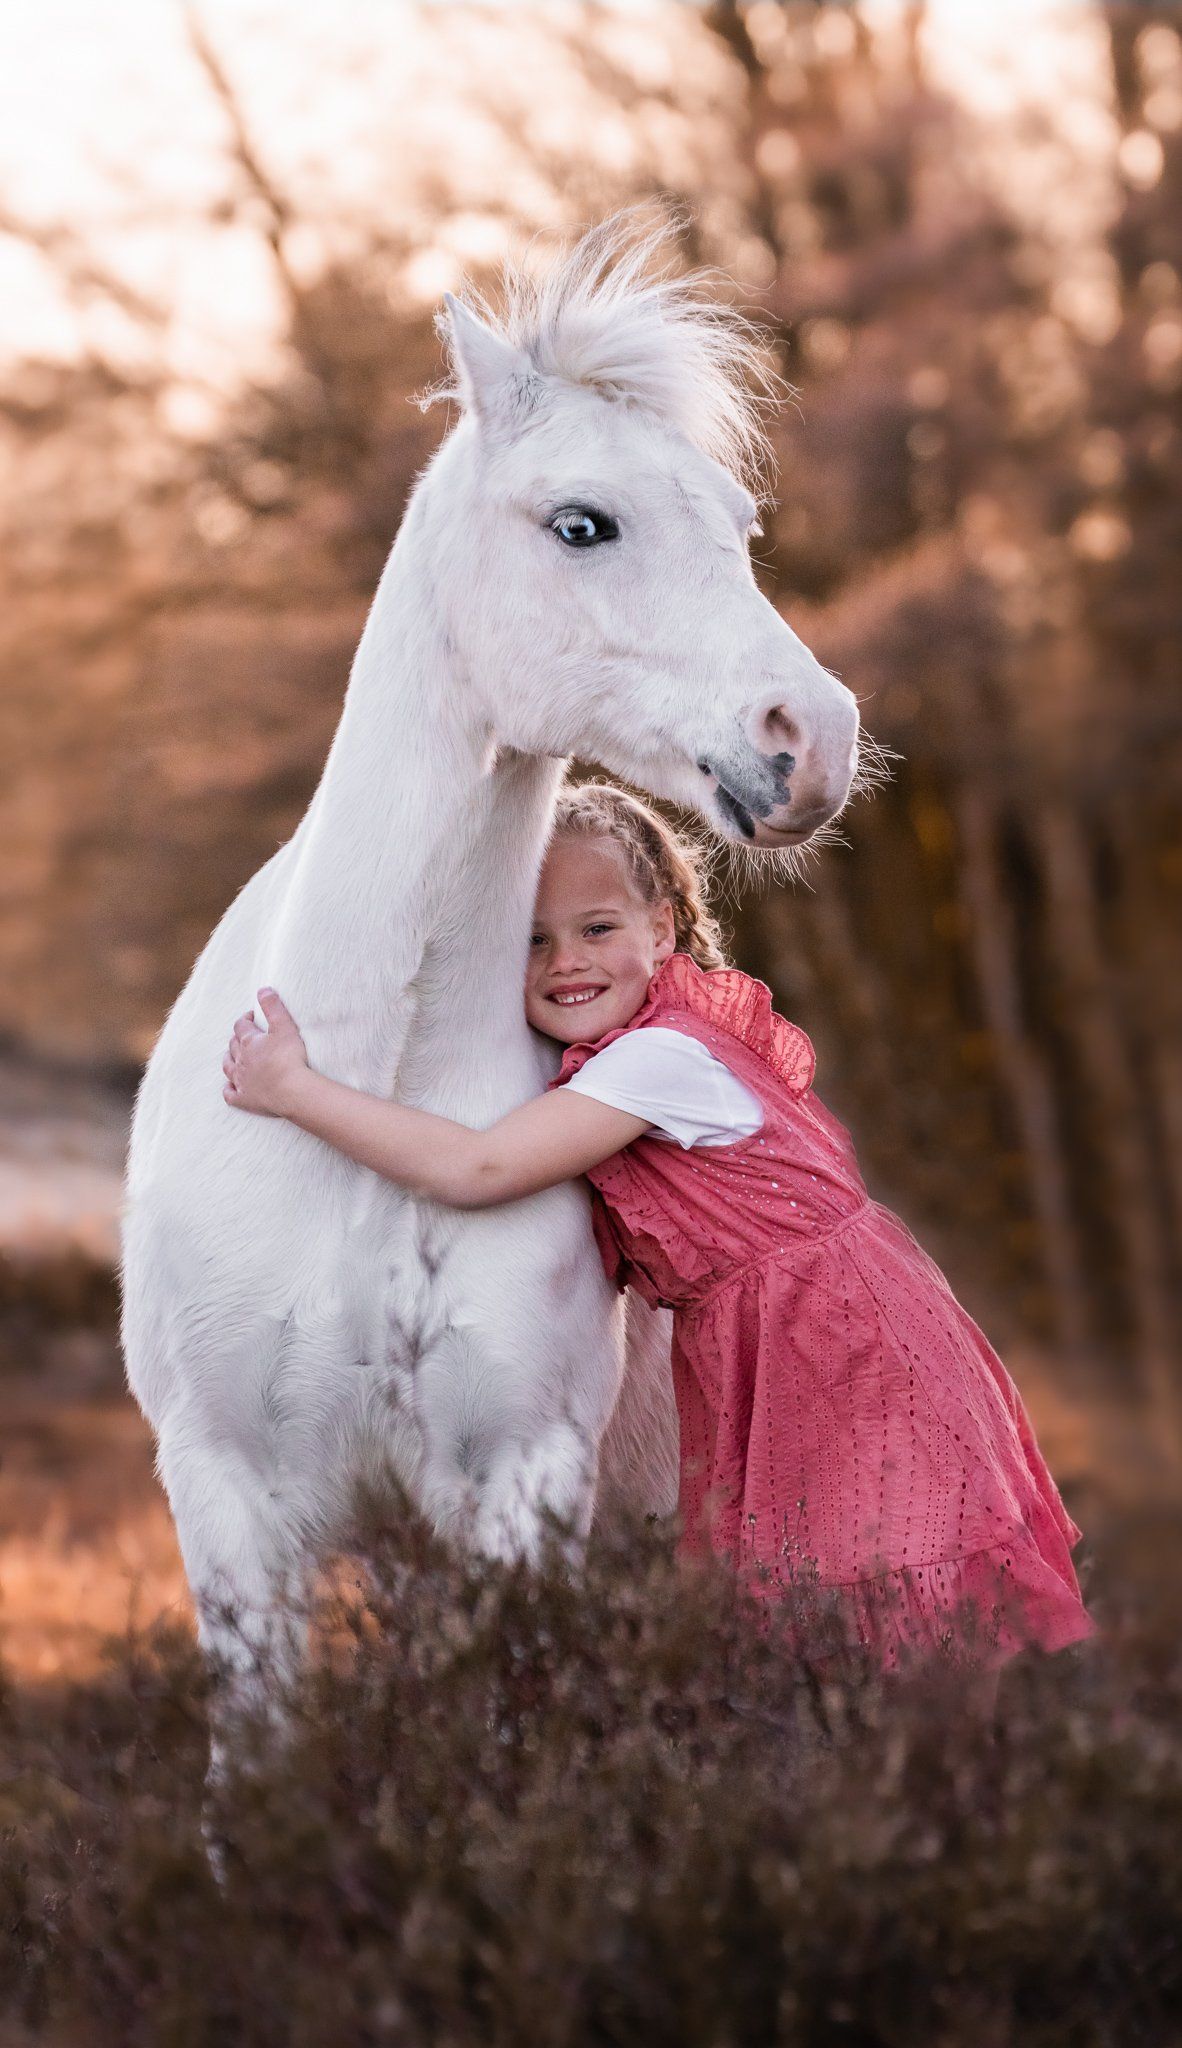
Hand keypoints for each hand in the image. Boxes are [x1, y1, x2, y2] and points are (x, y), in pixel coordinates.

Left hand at [222, 989, 309, 1116]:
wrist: (292, 1090)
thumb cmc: (290, 1057)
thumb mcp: (285, 1026)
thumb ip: (273, 1006)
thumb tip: (263, 989)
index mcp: (249, 1042)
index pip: (241, 1026)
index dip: (245, 1020)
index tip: (253, 1017)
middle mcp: (240, 1061)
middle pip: (233, 1046)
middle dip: (237, 1039)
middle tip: (246, 1036)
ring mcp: (240, 1081)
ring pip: (228, 1068)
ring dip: (229, 1060)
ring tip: (233, 1057)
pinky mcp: (244, 1100)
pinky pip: (230, 1094)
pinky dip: (228, 1089)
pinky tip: (230, 1087)